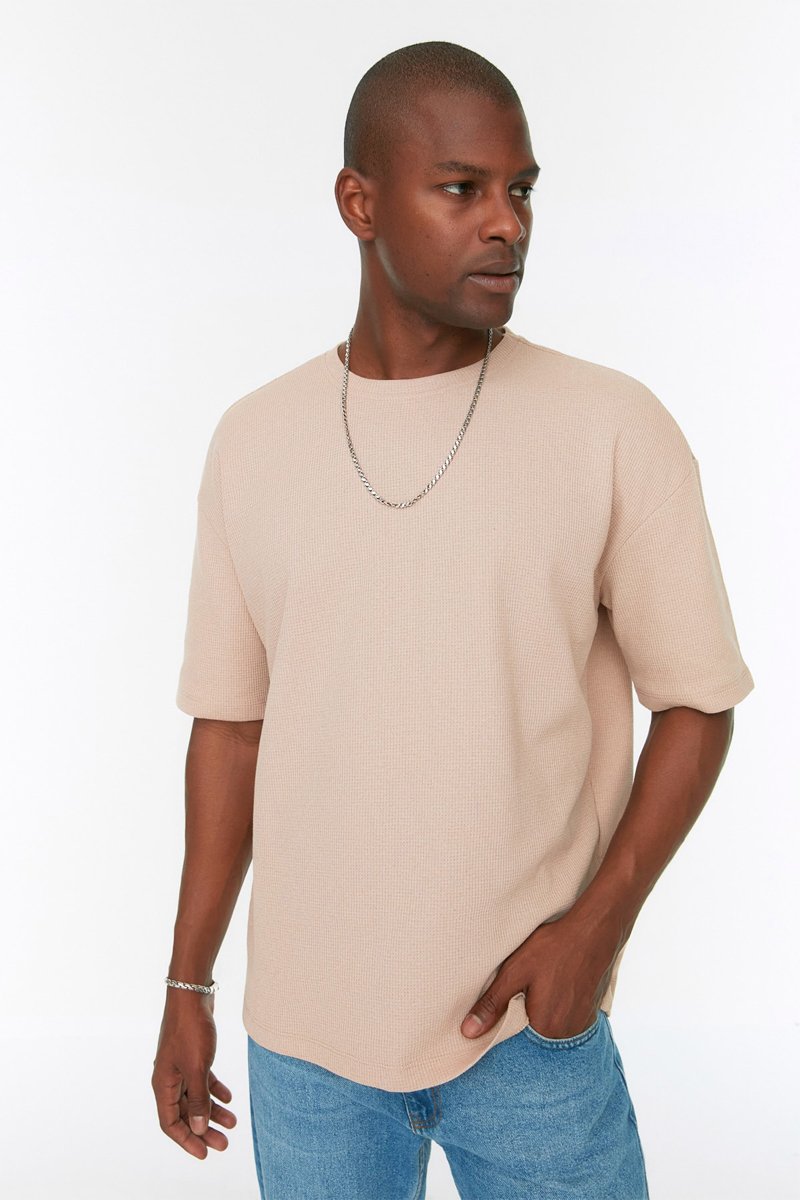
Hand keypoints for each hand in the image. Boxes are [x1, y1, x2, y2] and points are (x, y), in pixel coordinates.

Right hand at [151, 991, 236, 1158]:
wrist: (192, 992)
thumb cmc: (191, 1029)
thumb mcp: (197, 1068)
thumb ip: (198, 1100)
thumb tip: (199, 1129)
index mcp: (163, 1084)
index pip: (170, 1124)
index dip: (187, 1140)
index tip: (205, 1153)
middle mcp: (168, 1078)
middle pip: (185, 1113)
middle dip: (204, 1130)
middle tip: (225, 1144)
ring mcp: (180, 1066)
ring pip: (195, 1097)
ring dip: (213, 1111)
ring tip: (233, 1123)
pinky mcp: (192, 1054)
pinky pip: (202, 1080)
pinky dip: (214, 1090)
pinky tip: (229, 1098)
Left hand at [460, 911, 619, 1039]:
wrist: (595, 930)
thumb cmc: (555, 947)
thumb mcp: (516, 971)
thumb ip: (492, 1004)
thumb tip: (468, 1032)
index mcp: (545, 1028)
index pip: (514, 1041)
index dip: (503, 1026)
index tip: (500, 1010)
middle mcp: (566, 1034)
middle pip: (533, 1036)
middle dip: (522, 1020)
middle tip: (524, 992)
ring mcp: (581, 1026)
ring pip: (550, 1029)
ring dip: (541, 1016)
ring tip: (540, 989)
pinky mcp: (590, 1014)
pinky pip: (566, 1022)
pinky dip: (557, 1011)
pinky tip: (555, 990)